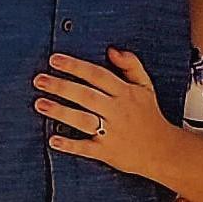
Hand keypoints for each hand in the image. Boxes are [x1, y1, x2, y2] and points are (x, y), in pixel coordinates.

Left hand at [34, 49, 178, 182]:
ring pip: (83, 120)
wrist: (163, 150)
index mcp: (125, 92)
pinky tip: (53, 140)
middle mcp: (117, 111)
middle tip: (39, 80)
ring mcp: (112, 132)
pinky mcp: (107, 152)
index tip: (55, 60)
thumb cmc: (149, 115)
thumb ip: (131, 64)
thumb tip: (111, 50)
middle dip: (61, 86)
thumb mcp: (145, 86)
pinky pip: (86, 148)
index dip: (75, 66)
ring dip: (60, 112)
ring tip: (40, 103)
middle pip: (86, 95)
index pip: (97, 75)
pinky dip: (69, 145)